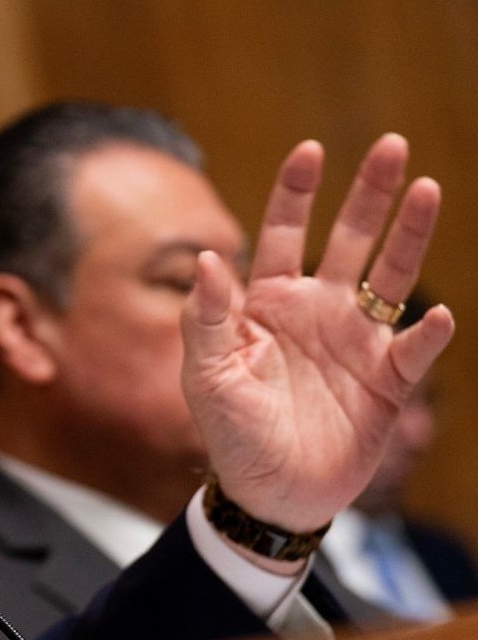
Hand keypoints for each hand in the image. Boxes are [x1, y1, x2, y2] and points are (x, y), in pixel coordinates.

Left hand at [181, 133, 454, 532]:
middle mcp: (317, 311)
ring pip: (390, 276)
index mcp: (268, 305)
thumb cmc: (231, 433)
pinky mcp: (387, 382)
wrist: (268, 494)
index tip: (311, 151)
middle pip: (348, 240)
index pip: (281, 235)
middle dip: (369, 194)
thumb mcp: (206, 376)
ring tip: (428, 190)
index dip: (295, 194)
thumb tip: (207, 258)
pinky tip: (435, 313)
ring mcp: (355, 342)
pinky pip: (414, 350)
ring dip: (409, 236)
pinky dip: (428, 333)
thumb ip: (205, 319)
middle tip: (392, 146)